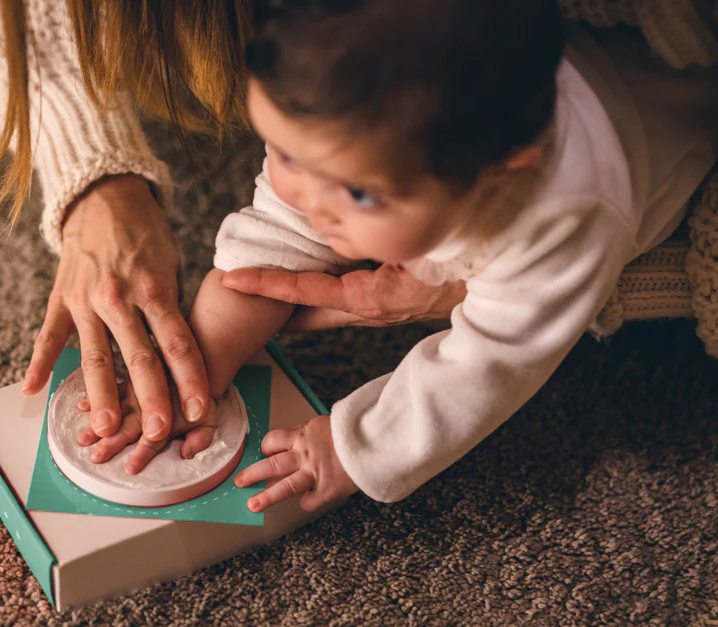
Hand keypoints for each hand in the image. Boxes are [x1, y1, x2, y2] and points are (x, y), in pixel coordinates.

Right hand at [22, 174, 210, 445]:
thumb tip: (181, 358)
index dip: (190, 378)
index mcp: (153, 287)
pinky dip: (38, 363)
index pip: (176, 342)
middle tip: (156, 432)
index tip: (200, 409)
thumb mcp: (171, 265)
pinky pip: (49, 336)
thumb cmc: (146, 236)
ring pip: (94, 356)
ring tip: (104, 427)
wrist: (104, 195)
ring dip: (100, 395)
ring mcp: (85, 300)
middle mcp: (118, 297)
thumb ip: (170, 309)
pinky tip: (31, 392)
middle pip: (138, 356)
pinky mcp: (61, 299)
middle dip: (149, 397)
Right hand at [73, 379, 220, 474]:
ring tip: (83, 439)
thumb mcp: (209, 419)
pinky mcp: (128, 381)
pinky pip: (109, 387)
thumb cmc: (199, 398)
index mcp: (168, 418)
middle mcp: (149, 405)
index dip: (142, 455)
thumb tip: (188, 453)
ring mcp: (136, 393)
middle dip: (112, 443)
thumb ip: (201, 438)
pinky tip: (81, 406)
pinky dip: (94, 396)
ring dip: (98, 424)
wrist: (198, 363)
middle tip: (97, 457)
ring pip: (114, 408)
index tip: (129, 468)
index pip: (154, 441)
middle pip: (129, 427)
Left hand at [220, 264, 465, 331]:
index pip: (305, 291)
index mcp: (368, 297)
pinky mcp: (378, 303)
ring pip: (316, 307)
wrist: (488, 275)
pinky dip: (310, 290)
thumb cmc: (454, 260)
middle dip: (267, 303)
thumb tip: (337, 224)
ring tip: (251, 281)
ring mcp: (371, 309)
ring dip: (286, 296)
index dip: (267, 285)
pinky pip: (334, 299)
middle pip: (301, 311)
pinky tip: (296, 276)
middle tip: (229, 290)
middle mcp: (364, 308)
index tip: (234, 279)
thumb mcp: (413, 249)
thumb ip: (373, 243)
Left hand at [234, 415, 357, 512]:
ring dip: (267, 497)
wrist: (379, 440)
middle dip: (253, 473)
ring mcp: (315, 473)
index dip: (267, 447)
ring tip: (252, 505)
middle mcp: (305, 454)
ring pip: (284, 486)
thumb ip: (311, 433)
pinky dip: (306, 501)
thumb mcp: (330, 423)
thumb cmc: (357, 430)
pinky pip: (309, 500)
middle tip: (239, 481)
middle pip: (272, 464)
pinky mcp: (328, 488)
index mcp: (305, 434)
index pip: (275, 440)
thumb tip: (297, 440)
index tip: (263, 453)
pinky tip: (306, 500)